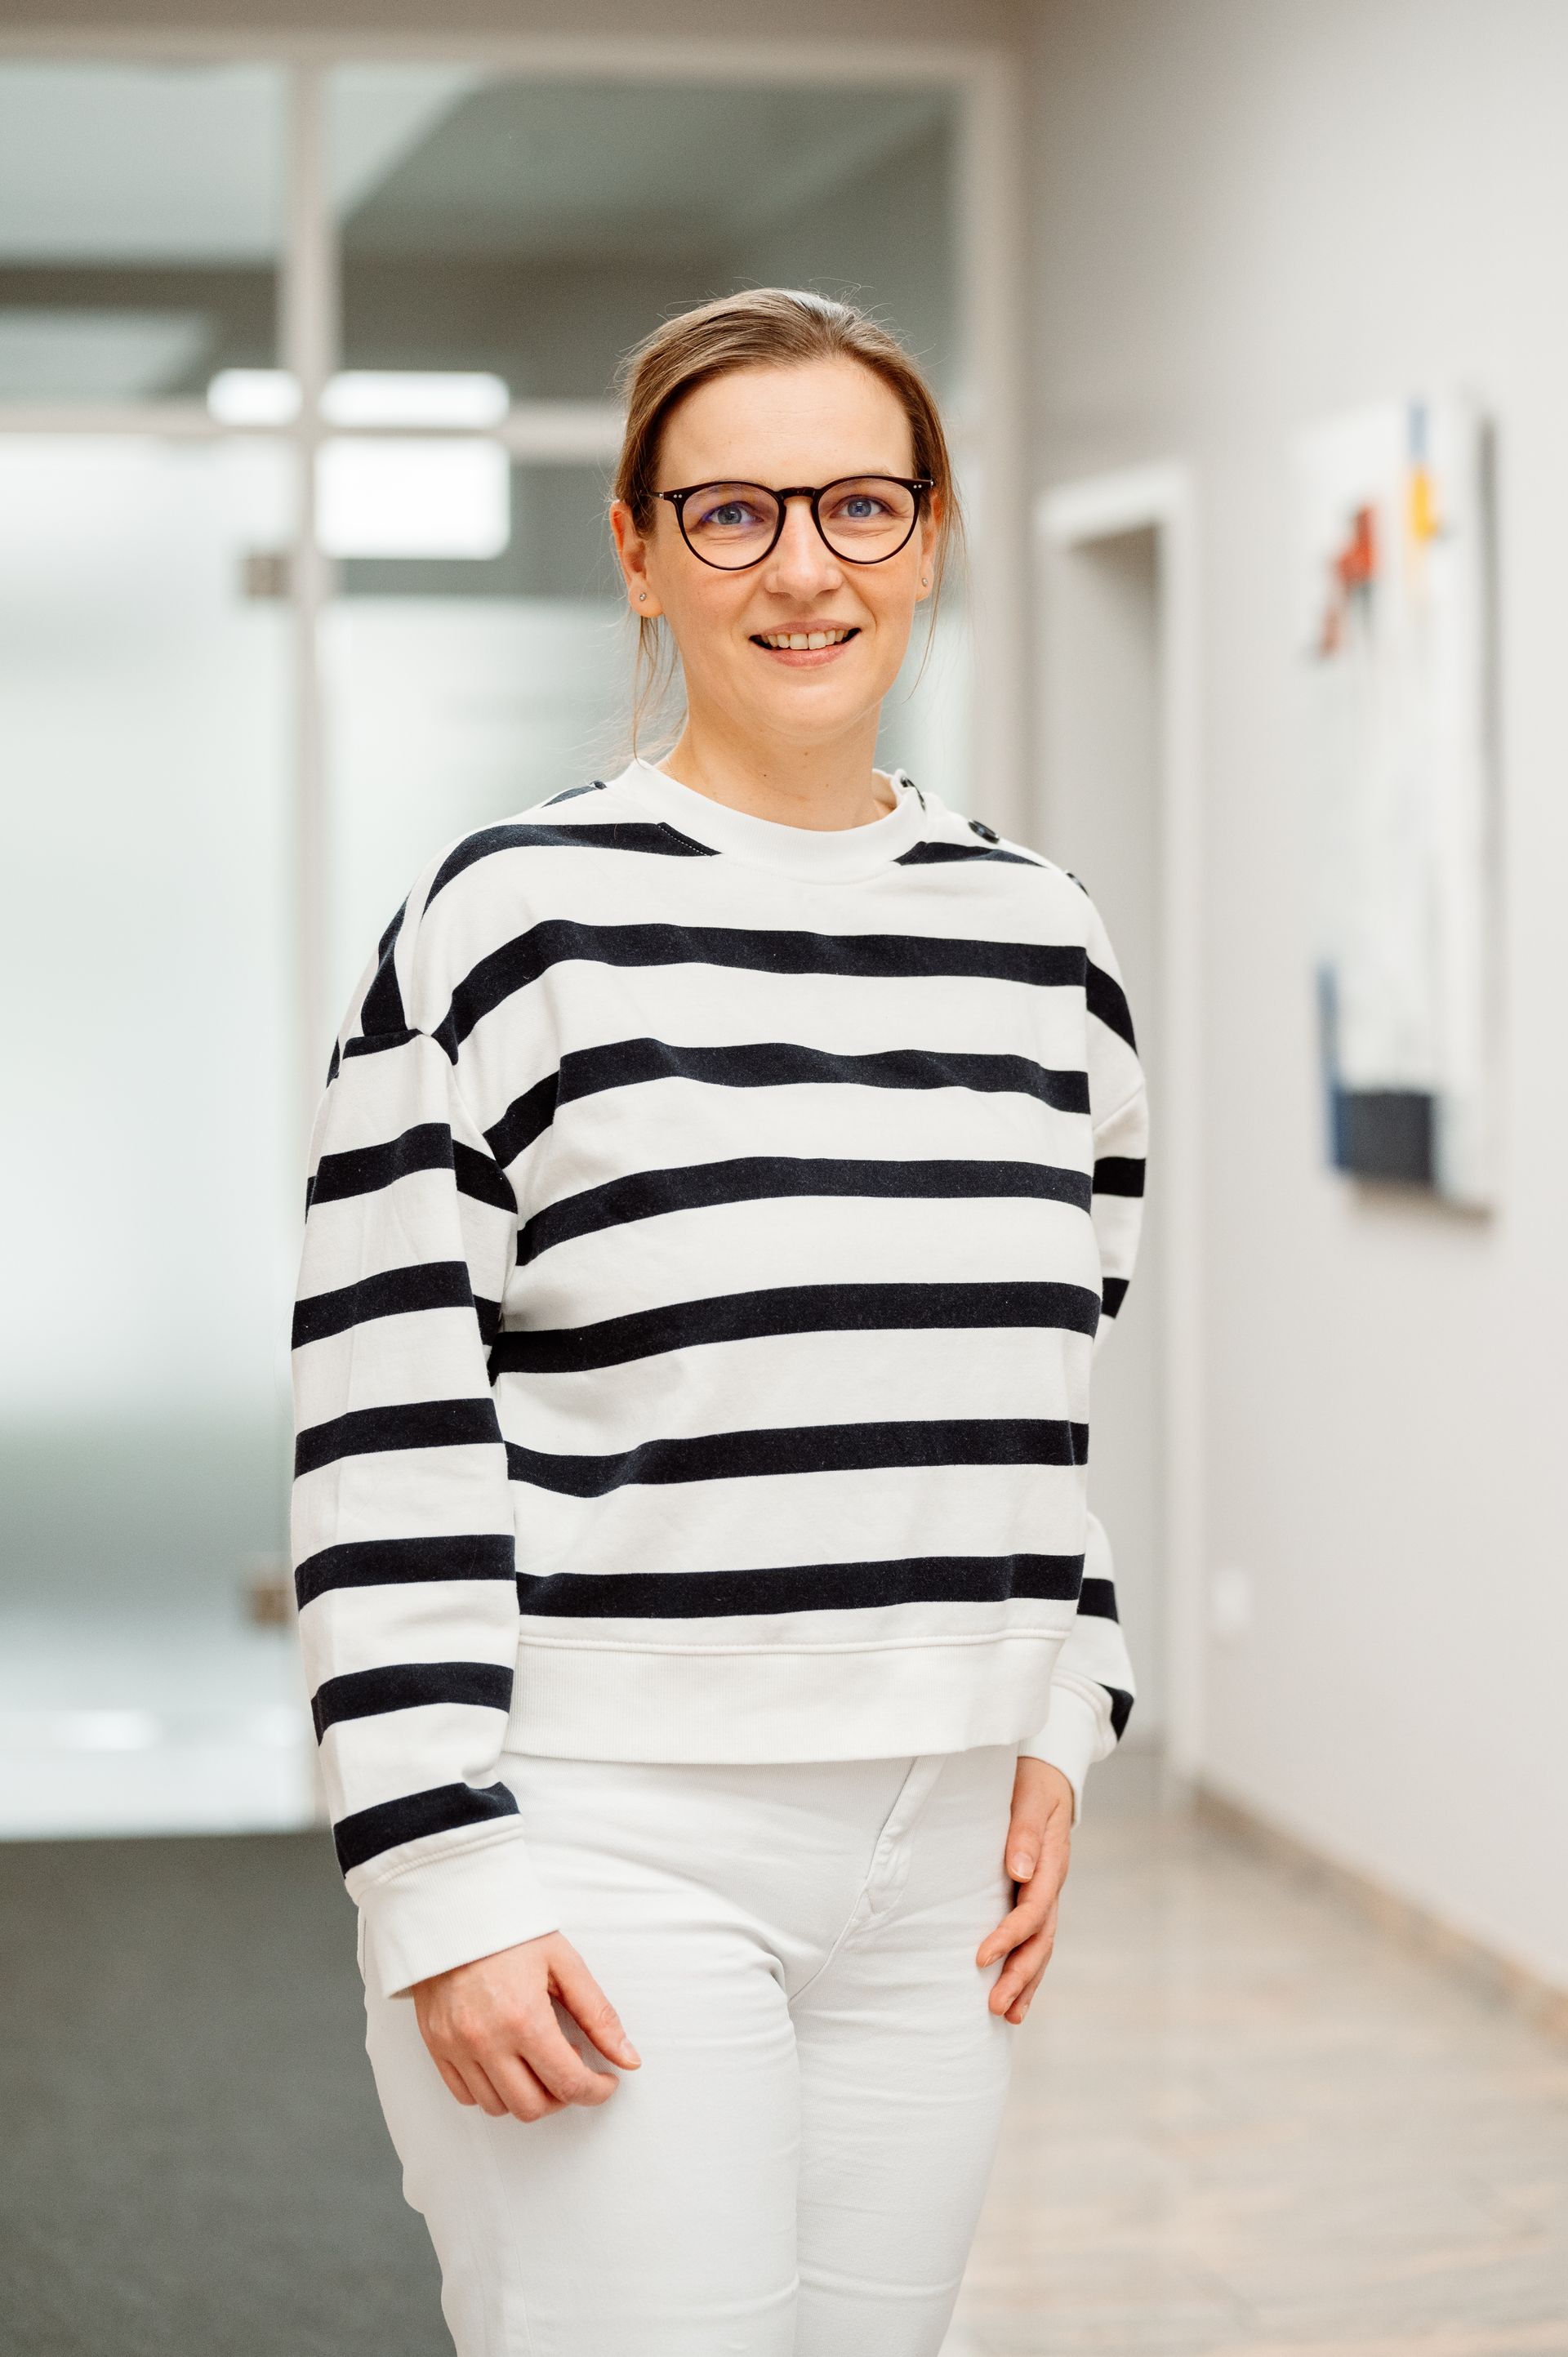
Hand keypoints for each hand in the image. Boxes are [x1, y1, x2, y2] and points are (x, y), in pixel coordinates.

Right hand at [413, 1931, 640, 2121]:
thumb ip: (599, 2015)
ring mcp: (456, 2046)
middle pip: (532, 2107)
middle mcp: (487, 2040)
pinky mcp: (436, 2045)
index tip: (605, 2082)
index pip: (568, 2083)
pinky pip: (465, 2095)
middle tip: (571, 2068)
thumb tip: (628, 2058)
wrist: (456, 1910)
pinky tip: (507, 2064)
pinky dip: (491, 2091)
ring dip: (527, 2096)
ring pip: (498, 2107)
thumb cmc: (511, 1932)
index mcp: (524, 2018)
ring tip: (538, 2062)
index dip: (596, 2091)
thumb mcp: (565, 1964)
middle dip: (561, 2096)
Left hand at [976, 1756, 1074, 2024]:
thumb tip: (1020, 1871)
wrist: (1049, 1775)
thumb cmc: (1033, 1782)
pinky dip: (1028, 1971)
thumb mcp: (1031, 1798)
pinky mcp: (1035, 1899)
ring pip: (1041, 1947)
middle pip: (1041, 1940)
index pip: (1033, 1910)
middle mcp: (1051, 1886)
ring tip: (1008, 2016)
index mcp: (1052, 1863)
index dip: (1009, 1936)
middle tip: (996, 2006)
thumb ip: (1026, 1832)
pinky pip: (1036, 1941)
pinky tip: (1015, 1999)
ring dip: (1026, 1982)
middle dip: (1020, 1975)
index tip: (981, 1956)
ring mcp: (1046, 1895)